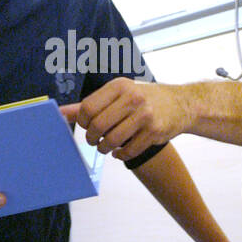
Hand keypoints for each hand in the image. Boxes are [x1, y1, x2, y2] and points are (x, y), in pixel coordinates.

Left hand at [59, 79, 193, 160]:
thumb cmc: (142, 99)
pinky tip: (120, 152)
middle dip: (92, 138)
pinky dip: (120, 155)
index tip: (87, 126)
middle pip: (98, 125)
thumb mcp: (117, 95)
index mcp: (119, 86)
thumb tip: (60, 113)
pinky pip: (129, 150)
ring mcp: (145, 115)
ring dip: (104, 148)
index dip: (82, 122)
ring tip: (106, 147)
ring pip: (113, 140)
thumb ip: (89, 105)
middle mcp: (132, 98)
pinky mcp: (155, 131)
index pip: (88, 107)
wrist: (181, 104)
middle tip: (94, 141)